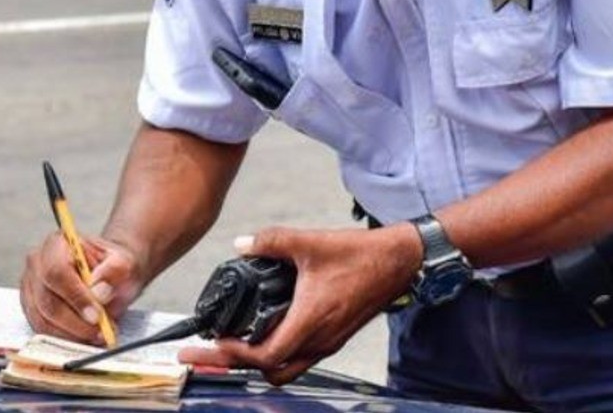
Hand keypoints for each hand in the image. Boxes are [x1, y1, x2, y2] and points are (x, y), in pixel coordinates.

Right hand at [20, 231, 145, 344]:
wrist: (109, 277)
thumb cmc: (113, 268)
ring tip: (98, 335)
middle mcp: (37, 263)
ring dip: (72, 334)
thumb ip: (114, 270)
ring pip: (43, 319)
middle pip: (47, 300)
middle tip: (101, 331)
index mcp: (57, 244)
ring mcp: (30, 287)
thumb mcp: (124, 262)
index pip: (56, 272)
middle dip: (76, 322)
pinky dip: (65, 338)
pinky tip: (86, 337)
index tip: (96, 315)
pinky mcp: (31, 308)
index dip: (75, 297)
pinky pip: (42, 330)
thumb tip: (99, 291)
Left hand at [178, 224, 421, 384]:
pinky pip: (301, 359)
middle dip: (238, 364)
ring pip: (287, 370)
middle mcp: (319, 340)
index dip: (235, 354)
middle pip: (271, 371)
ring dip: (260, 363)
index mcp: (310, 321)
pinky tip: (267, 334)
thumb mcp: (309, 242)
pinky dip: (279, 355)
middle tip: (213, 350)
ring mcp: (329, 342)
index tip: (214, 343)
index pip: (265, 356)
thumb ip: (271, 242)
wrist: (398, 262)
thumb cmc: (360, 256)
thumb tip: (241, 245)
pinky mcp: (334, 338)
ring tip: (235, 346)